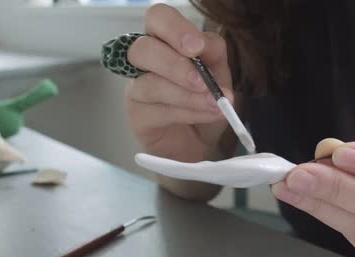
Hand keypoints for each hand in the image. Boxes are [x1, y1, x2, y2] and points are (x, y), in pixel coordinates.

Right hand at [125, 4, 232, 162]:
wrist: (201, 140)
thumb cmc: (204, 101)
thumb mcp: (218, 72)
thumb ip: (213, 54)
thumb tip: (205, 45)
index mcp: (164, 40)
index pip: (157, 18)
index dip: (174, 28)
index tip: (197, 47)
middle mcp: (144, 61)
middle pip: (142, 48)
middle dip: (174, 64)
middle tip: (201, 81)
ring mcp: (136, 88)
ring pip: (151, 83)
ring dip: (188, 95)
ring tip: (215, 104)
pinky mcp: (137, 115)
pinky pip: (157, 111)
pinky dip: (188, 112)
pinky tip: (206, 115)